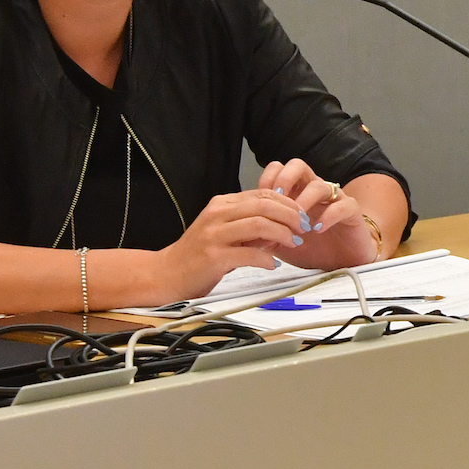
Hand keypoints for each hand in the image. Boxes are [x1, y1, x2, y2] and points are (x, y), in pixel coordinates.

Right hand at [154, 188, 307, 300]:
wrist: (164, 275)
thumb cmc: (198, 255)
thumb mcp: (224, 231)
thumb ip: (249, 225)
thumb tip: (283, 226)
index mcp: (221, 204)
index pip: (263, 194)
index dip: (288, 203)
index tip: (302, 215)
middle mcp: (217, 214)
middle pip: (265, 205)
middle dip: (291, 215)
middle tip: (303, 228)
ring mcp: (214, 235)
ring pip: (260, 224)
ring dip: (283, 234)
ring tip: (293, 244)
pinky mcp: (213, 257)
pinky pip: (249, 254)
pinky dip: (267, 259)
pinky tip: (273, 264)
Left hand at [257, 159, 377, 270]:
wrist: (344, 262)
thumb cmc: (312, 249)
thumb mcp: (282, 243)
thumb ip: (265, 237)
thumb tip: (242, 238)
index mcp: (296, 193)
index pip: (278, 170)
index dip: (267, 180)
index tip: (258, 202)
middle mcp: (314, 191)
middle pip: (298, 166)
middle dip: (284, 180)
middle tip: (276, 201)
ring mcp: (334, 200)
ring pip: (321, 184)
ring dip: (305, 201)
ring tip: (297, 222)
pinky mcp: (352, 212)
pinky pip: (344, 205)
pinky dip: (329, 215)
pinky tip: (317, 229)